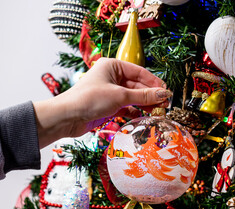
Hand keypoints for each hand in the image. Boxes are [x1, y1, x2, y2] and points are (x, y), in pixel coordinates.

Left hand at [34, 58, 171, 147]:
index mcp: (112, 66)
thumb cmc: (89, 99)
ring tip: (157, 112)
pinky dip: (134, 111)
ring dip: (143, 104)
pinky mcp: (107, 105)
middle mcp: (111, 77)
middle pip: (136, 85)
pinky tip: (143, 117)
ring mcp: (109, 92)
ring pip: (132, 97)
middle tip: (164, 105)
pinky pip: (125, 106)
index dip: (154, 82)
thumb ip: (143, 96)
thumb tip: (164, 94)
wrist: (67, 117)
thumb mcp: (119, 96)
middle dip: (150, 95)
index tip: (167, 92)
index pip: (139, 72)